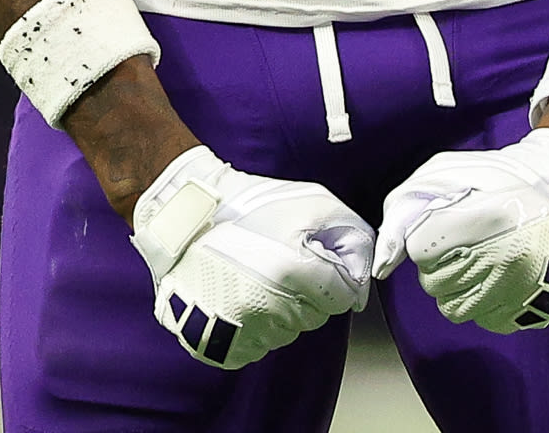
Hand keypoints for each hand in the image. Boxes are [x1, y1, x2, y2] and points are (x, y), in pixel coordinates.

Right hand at [129, 146, 373, 368]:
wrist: (185, 220)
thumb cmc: (249, 207)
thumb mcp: (311, 202)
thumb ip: (349, 234)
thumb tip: (363, 271)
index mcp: (294, 272)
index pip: (342, 297)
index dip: (334, 277)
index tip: (314, 261)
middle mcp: (271, 308)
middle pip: (315, 316)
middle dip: (307, 293)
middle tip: (279, 263)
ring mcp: (243, 330)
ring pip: (286, 332)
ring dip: (280, 311)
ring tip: (254, 277)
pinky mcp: (221, 346)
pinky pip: (257, 347)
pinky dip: (254, 328)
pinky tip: (239, 298)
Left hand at [376, 127, 548, 332]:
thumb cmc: (504, 179)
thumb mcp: (451, 172)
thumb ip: (408, 207)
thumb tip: (384, 261)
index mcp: (483, 218)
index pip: (420, 249)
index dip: (426, 237)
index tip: (444, 226)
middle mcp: (504, 258)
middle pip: (433, 281)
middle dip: (438, 262)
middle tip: (463, 242)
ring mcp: (521, 289)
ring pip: (454, 308)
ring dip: (456, 287)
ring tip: (477, 261)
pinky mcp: (536, 309)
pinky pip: (485, 321)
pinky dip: (484, 303)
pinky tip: (497, 278)